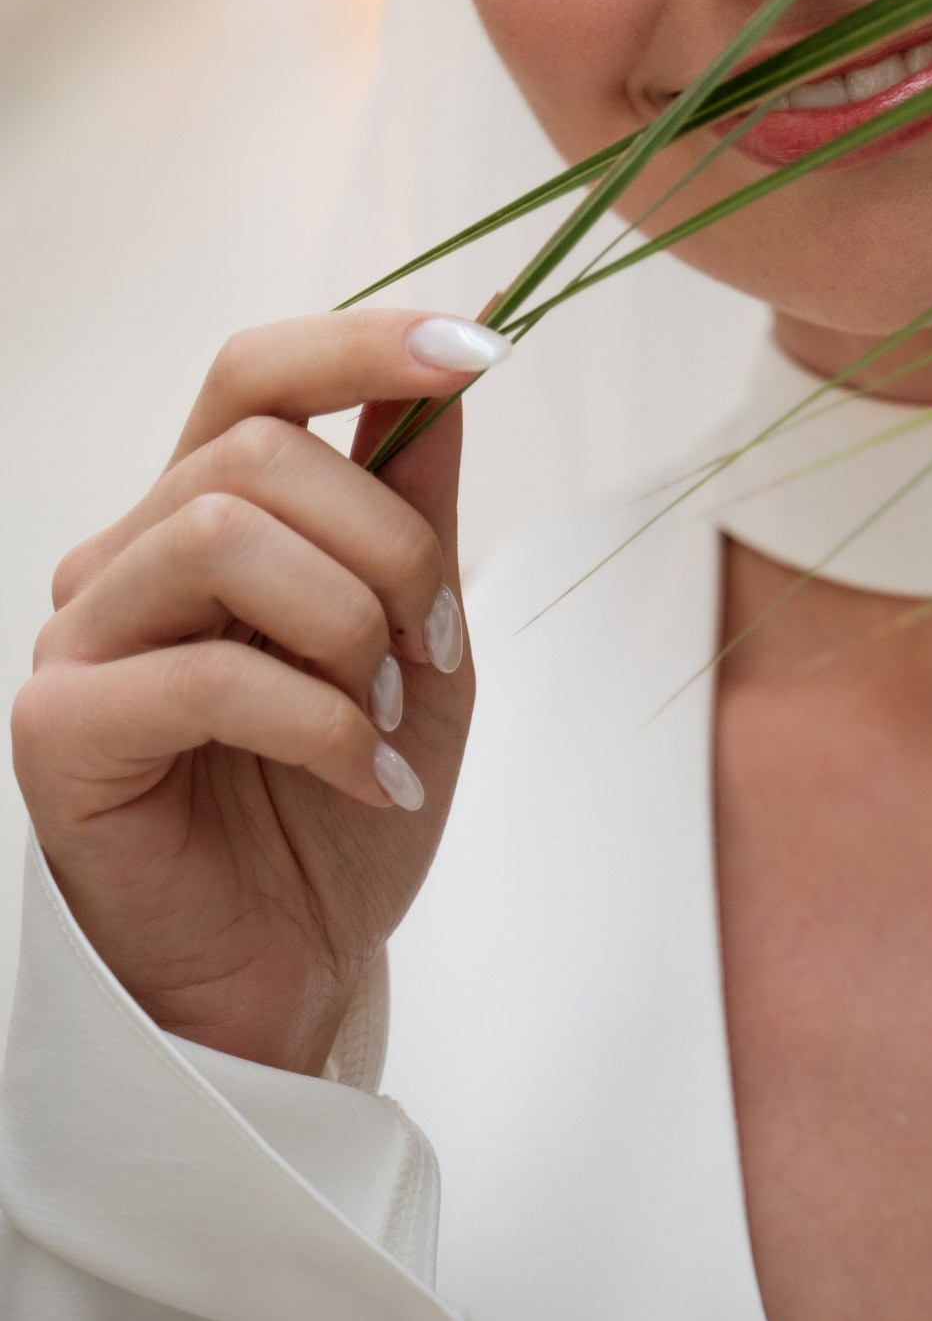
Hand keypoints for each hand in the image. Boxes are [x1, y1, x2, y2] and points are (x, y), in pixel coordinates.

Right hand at [11, 311, 497, 1074]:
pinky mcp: (61, 731)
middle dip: (388, 539)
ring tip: (384, 715)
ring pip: (224, 534)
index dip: (362, 341)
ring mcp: (83, 639)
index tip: (480, 345)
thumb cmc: (341, 813)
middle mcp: (128, 557)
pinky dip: (320, 723)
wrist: (290, 979)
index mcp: (205, 516)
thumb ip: (417, 512)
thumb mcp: (418, 647)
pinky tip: (370, 780)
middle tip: (431, 645)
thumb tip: (454, 375)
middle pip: (257, 448)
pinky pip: (205, 673)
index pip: (255, 373)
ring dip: (346, 623)